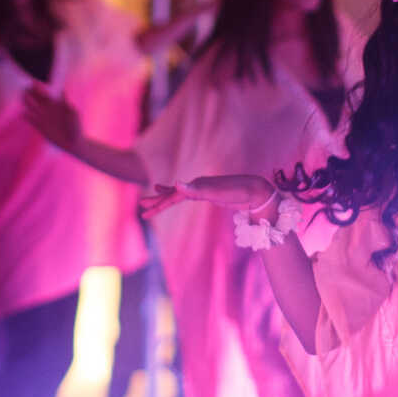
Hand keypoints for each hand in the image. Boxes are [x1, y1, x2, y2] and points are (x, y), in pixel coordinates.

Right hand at [21, 84, 83, 152]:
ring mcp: (44, 119)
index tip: (33, 82)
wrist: (74, 142)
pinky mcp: (42, 128)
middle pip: (38, 100)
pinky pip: (33, 121)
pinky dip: (29, 118)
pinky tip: (24, 114)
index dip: (39, 89)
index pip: (46, 95)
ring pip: (33, 109)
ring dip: (28, 103)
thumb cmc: (76, 126)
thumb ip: (67, 105)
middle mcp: (49, 110)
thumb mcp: (74, 114)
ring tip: (22, 97)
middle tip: (24, 88)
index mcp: (56, 105)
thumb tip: (63, 92)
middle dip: (31, 94)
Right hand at [140, 174, 275, 220]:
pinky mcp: (210, 194)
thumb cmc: (237, 192)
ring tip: (154, 197)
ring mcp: (203, 189)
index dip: (159, 205)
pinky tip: (180, 195)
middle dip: (158, 201)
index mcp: (196, 186)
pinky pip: (190, 196)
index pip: (172, 197)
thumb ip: (195, 189)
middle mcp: (197, 186)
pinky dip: (181, 197)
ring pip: (180, 195)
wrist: (255, 191)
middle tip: (142, 206)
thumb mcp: (215, 192)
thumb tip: (176, 184)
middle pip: (172, 194)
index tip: (145, 212)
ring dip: (167, 198)